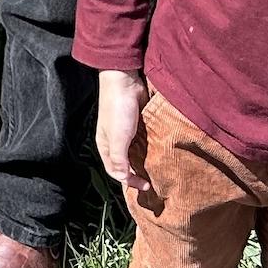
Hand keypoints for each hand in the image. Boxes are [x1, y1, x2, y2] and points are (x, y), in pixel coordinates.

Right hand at [96, 70, 156, 209]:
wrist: (124, 81)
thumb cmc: (117, 110)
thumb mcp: (117, 138)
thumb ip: (120, 160)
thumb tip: (124, 179)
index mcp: (106, 146)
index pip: (116, 172)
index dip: (130, 182)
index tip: (147, 186)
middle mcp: (115, 142)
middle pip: (126, 165)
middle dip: (138, 175)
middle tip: (155, 184)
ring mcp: (127, 133)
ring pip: (137, 154)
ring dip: (147, 163)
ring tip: (161, 171)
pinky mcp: (138, 124)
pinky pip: (145, 142)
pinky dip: (152, 150)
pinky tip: (162, 153)